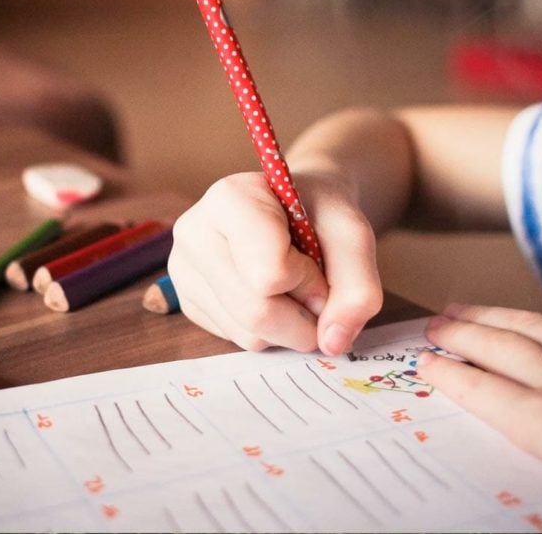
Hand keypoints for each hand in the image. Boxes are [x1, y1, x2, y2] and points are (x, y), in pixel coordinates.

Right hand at [168, 171, 382, 354]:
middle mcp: (194, 233)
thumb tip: (332, 342)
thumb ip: (358, 287)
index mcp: (229, 199)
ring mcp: (184, 270)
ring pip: (247, 334)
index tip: (317, 259)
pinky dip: (269, 331)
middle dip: (303, 316)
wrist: (297, 207)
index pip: (269, 274)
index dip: (309, 280)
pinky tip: (270, 295)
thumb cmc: (320, 213)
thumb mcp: (353, 235)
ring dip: (289, 326)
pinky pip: (236, 340)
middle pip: (256, 312)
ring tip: (292, 287)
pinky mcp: (187, 302)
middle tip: (316, 289)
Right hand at [417, 303, 541, 519]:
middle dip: (460, 334)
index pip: (483, 391)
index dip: (449, 374)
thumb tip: (523, 435)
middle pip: (499, 349)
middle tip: (433, 324)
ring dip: (493, 317)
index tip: (424, 362)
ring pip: (533, 328)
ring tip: (466, 308)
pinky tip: (540, 319)